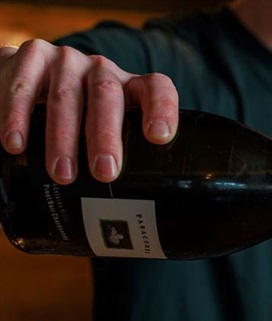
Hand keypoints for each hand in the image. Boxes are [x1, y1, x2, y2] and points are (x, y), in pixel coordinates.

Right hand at [0, 40, 178, 183]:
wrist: (27, 81)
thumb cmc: (79, 119)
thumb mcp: (105, 131)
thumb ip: (121, 158)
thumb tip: (134, 219)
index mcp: (130, 88)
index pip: (156, 88)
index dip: (162, 108)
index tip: (158, 136)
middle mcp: (102, 70)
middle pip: (107, 97)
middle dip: (106, 137)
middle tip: (104, 172)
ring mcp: (68, 61)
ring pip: (66, 97)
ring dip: (62, 137)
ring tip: (62, 173)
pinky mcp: (34, 56)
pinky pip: (25, 87)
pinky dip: (18, 116)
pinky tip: (17, 144)